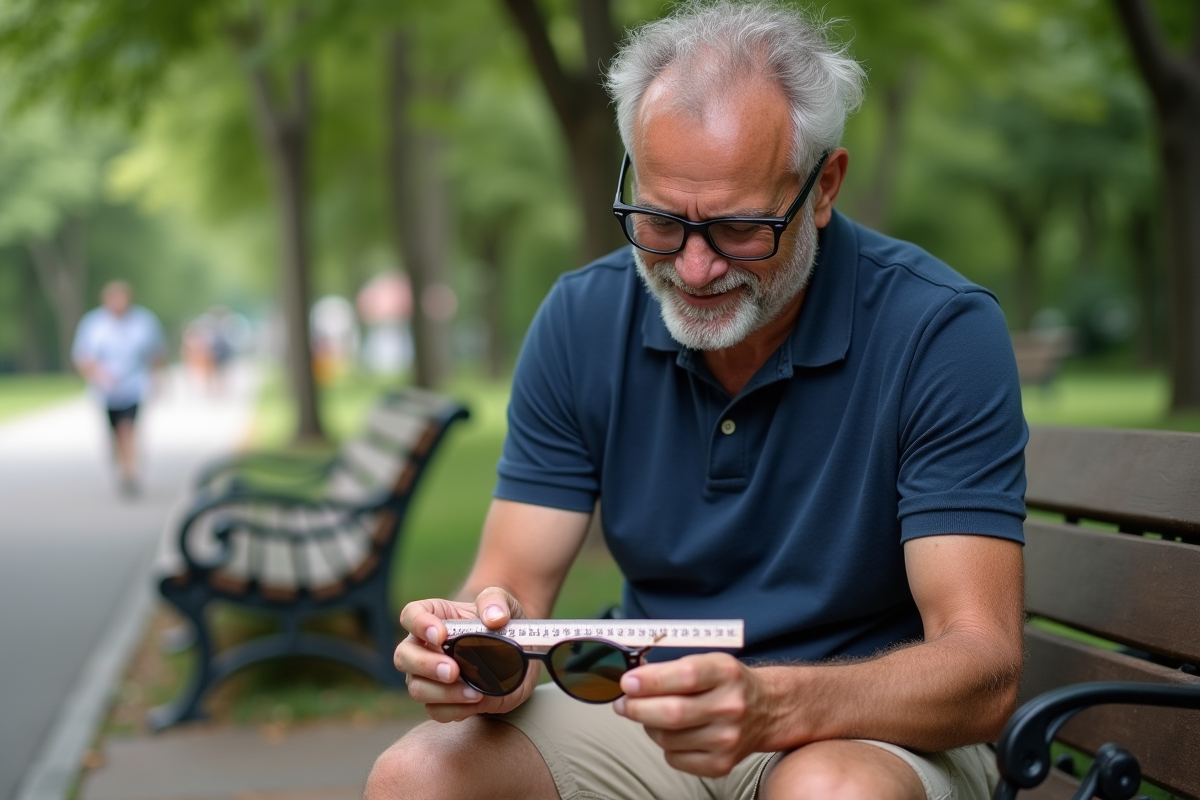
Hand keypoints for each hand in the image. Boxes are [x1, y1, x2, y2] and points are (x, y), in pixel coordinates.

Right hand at [394, 587, 538, 721]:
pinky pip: (435, 710)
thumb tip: (494, 617)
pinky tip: (476, 702)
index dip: (419, 625)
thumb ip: (496, 602)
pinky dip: (455, 710)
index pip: (411, 615)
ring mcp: (428, 676)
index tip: (440, 636)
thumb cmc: (502, 624)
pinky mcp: (441, 700)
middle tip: (453, 671)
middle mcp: (424, 646)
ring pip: (416, 687)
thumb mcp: (505, 604)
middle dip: (426, 665)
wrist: (517, 656)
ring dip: (443, 693)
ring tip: (474, 692)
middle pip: (404, 656)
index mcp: (434, 616)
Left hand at [613, 653, 772, 776]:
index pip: (684, 676)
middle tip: (624, 703)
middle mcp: (730, 706)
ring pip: (666, 738)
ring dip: (649, 726)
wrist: (767, 710)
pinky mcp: (721, 764)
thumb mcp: (708, 662)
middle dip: (637, 708)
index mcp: (725, 672)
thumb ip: (670, 669)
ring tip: (654, 715)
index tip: (627, 682)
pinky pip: (674, 758)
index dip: (650, 680)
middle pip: (672, 713)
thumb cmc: (727, 683)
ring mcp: (727, 739)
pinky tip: (676, 733)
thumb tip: (631, 683)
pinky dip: (665, 745)